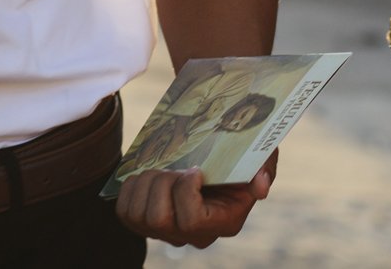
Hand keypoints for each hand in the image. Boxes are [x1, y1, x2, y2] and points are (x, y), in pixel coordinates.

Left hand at [115, 151, 274, 246]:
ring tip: (161, 169)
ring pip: (138, 216)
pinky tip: (147, 176)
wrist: (213, 155)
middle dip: (161, 184)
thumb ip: (265, 166)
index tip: (195, 169)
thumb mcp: (260, 155)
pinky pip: (125, 211)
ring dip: (145, 183)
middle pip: (159, 220)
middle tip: (174, 167)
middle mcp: (193, 235)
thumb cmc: (239, 156)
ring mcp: (167, 232)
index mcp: (223, 222)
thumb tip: (260, 186)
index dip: (185, 192)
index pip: (192, 222)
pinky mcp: (145, 223)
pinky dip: (130, 188)